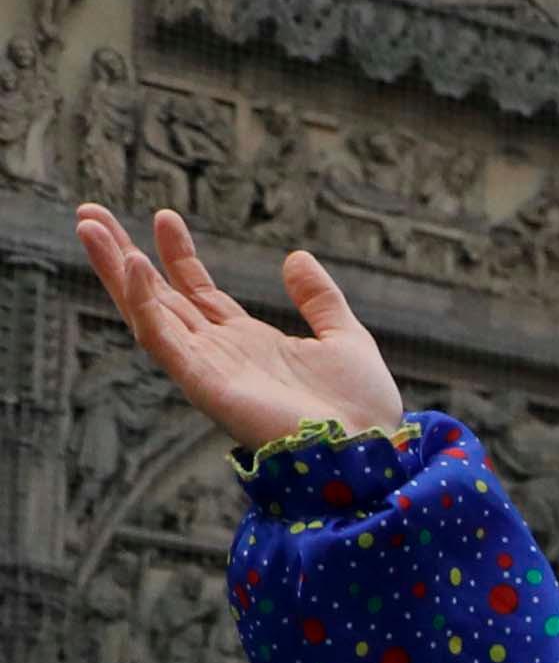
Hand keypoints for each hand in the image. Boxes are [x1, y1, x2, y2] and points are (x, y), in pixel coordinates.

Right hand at [73, 206, 405, 452]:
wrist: (367, 450)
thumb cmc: (360, 409)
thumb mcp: (345, 338)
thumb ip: (320, 299)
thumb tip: (295, 257)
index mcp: (248, 343)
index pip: (198, 292)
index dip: (177, 255)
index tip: (165, 216)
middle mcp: (219, 353)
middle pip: (158, 296)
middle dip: (122, 256)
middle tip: (89, 213)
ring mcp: (206, 367)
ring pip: (146, 311)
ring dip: (115, 270)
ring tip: (88, 226)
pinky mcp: (201, 383)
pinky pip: (162, 338)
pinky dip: (144, 302)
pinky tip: (133, 265)